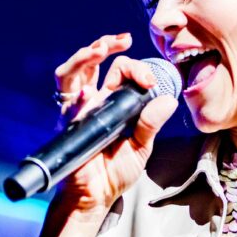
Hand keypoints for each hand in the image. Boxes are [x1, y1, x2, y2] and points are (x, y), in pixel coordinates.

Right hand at [52, 33, 177, 216]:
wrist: (96, 196)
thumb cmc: (117, 170)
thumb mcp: (142, 146)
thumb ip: (152, 123)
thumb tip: (169, 100)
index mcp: (114, 101)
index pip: (121, 70)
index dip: (137, 68)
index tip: (150, 81)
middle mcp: (94, 100)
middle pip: (93, 62)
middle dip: (104, 44)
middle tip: (120, 40)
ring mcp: (79, 111)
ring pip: (73, 72)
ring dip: (84, 56)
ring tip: (100, 47)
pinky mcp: (69, 126)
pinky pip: (67, 105)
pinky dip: (76, 96)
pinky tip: (86, 91)